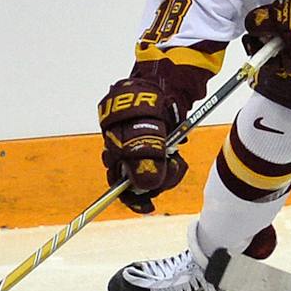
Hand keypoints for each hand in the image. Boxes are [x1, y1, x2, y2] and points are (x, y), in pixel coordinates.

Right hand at [98, 78, 188, 212]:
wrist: (167, 82)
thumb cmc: (151, 102)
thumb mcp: (148, 128)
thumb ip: (145, 154)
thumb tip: (145, 186)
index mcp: (113, 146)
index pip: (116, 181)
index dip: (130, 197)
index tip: (148, 207)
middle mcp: (122, 151)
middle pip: (134, 182)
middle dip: (155, 182)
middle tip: (173, 168)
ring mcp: (139, 150)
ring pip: (151, 176)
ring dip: (167, 173)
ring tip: (177, 160)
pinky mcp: (156, 148)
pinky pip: (162, 167)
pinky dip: (171, 166)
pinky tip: (178, 157)